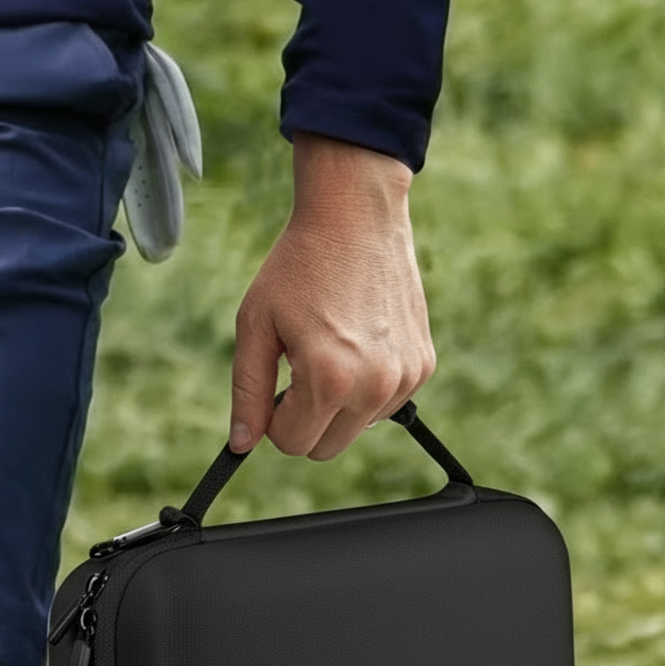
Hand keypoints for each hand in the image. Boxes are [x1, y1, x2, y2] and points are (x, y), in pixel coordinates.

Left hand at [229, 131, 435, 460]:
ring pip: (357, 429)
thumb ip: (247, 392)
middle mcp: (374, 385)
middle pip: (326, 448)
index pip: (293, 443)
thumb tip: (241, 445)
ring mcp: (405, 377)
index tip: (276, 387)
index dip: (275, 420)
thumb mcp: (256, 326)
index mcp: (328, 378)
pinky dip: (368, 387)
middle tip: (300, 369)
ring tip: (332, 346)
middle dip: (305, 420)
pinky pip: (385, 405)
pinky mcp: (423, 365)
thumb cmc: (299, 267)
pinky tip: (359, 342)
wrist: (356, 217)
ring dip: (338, 404)